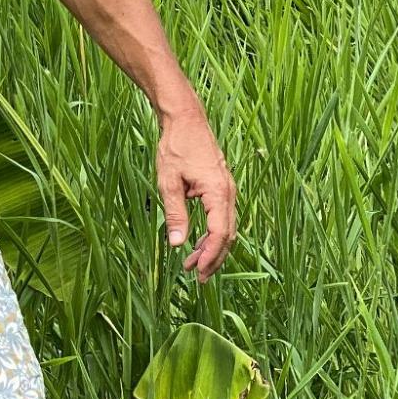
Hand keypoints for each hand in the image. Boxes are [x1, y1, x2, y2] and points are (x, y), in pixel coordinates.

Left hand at [154, 109, 236, 280]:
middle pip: (228, 235)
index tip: (198, 273)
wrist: (186, 121)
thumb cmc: (176, 147)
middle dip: (213, 258)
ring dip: (212, 248)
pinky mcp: (221, 188)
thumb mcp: (168, 183)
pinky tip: (196, 243)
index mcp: (218, 192)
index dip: (210, 256)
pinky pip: (222, 217)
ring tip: (192, 265)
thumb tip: (177, 245)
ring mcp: (227, 191)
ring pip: (226, 228)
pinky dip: (212, 234)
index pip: (220, 233)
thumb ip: (175, 214)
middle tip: (197, 278)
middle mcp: (228, 193)